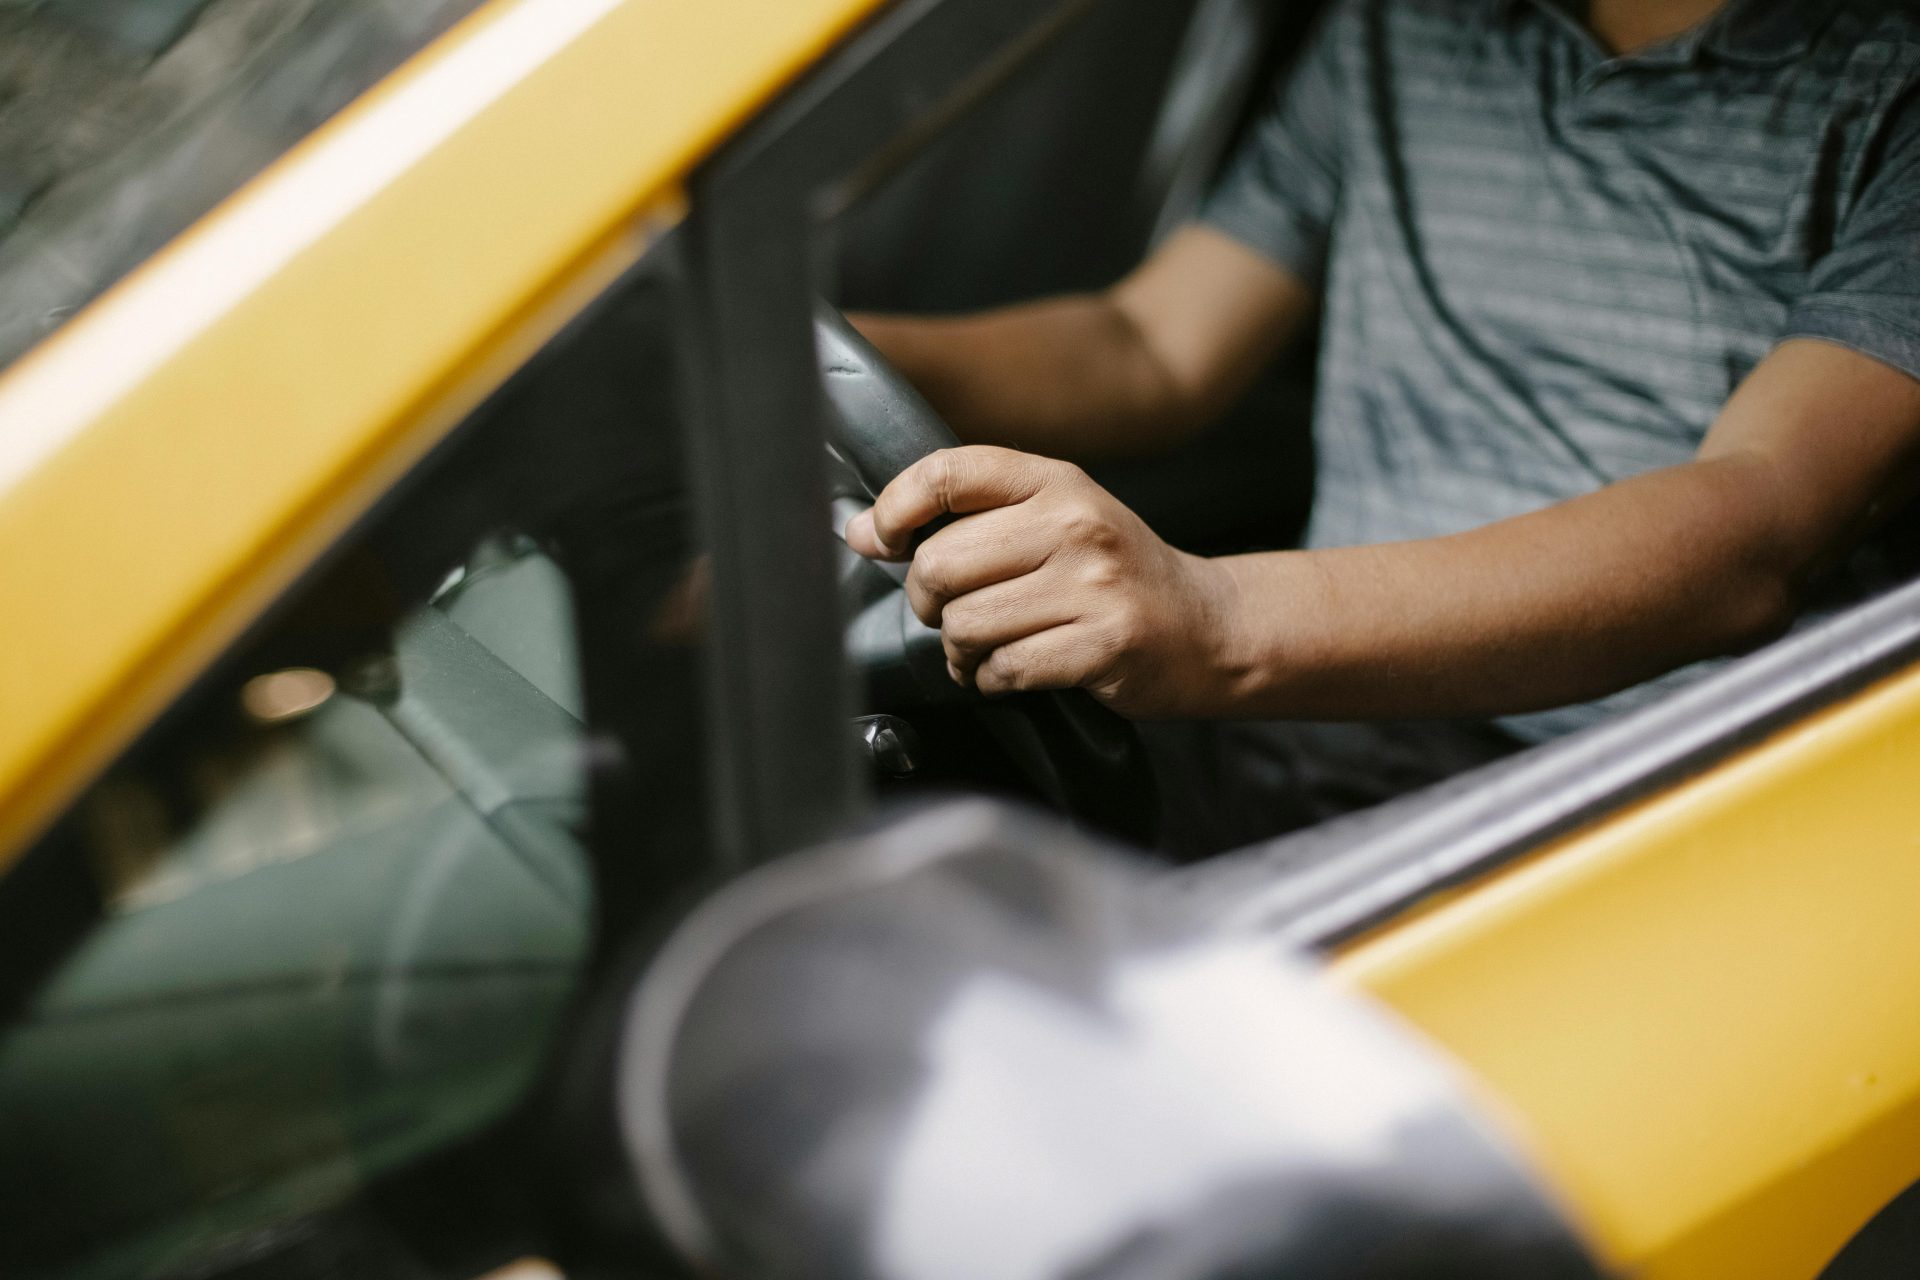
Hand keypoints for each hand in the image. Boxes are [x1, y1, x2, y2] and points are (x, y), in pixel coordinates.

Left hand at [844, 446, 1242, 716]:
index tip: (880, 540)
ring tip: (985, 649)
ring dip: (959, 650)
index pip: (950, 472)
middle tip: (950, 614)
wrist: (1208, 626)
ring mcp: (1094, 586)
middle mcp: (1076, 524)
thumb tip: (861, 530)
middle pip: (940, 563)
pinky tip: (1012, 672)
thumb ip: (964, 518)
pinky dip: (992, 681)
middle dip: (927, 602)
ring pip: (965, 624)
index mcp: (1056, 482)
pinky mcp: (1103, 645)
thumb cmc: (1114, 575)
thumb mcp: (1052, 520)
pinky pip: (1003, 669)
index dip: (895, 508)